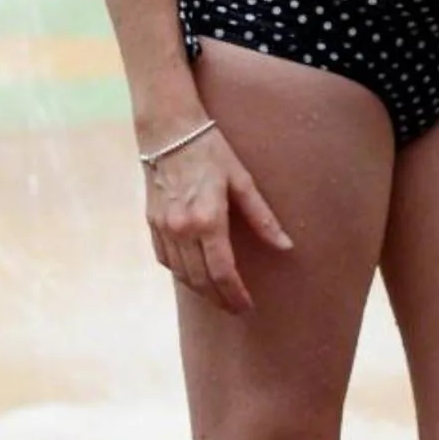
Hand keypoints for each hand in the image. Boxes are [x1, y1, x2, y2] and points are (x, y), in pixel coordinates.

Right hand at [144, 128, 291, 314]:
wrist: (170, 132)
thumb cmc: (212, 151)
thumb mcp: (242, 180)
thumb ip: (263, 217)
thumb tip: (286, 246)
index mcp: (208, 219)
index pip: (223, 272)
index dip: (236, 294)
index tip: (247, 306)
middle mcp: (182, 229)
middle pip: (201, 280)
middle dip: (220, 299)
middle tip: (236, 308)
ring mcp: (163, 229)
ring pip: (182, 275)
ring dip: (201, 290)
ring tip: (220, 296)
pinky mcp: (152, 225)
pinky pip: (166, 261)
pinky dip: (181, 273)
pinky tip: (195, 275)